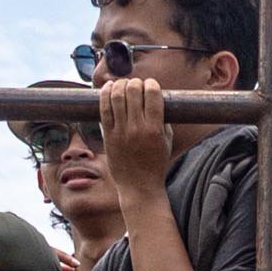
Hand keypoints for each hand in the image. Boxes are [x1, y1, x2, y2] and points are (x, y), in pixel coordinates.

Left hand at [95, 72, 176, 210]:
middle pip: (133, 91)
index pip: (152, 94)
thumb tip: (155, 99)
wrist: (139, 187)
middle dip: (135, 83)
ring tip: (123, 85)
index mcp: (155, 129)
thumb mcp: (166, 141)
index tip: (151, 85)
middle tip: (136, 85)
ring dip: (120, 85)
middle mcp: (137, 128)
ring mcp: (121, 132)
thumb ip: (163, 120)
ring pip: (116, 96)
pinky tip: (109, 88)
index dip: (151, 84)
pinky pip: (104, 109)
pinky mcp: (108, 136)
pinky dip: (105, 94)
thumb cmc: (155, 164)